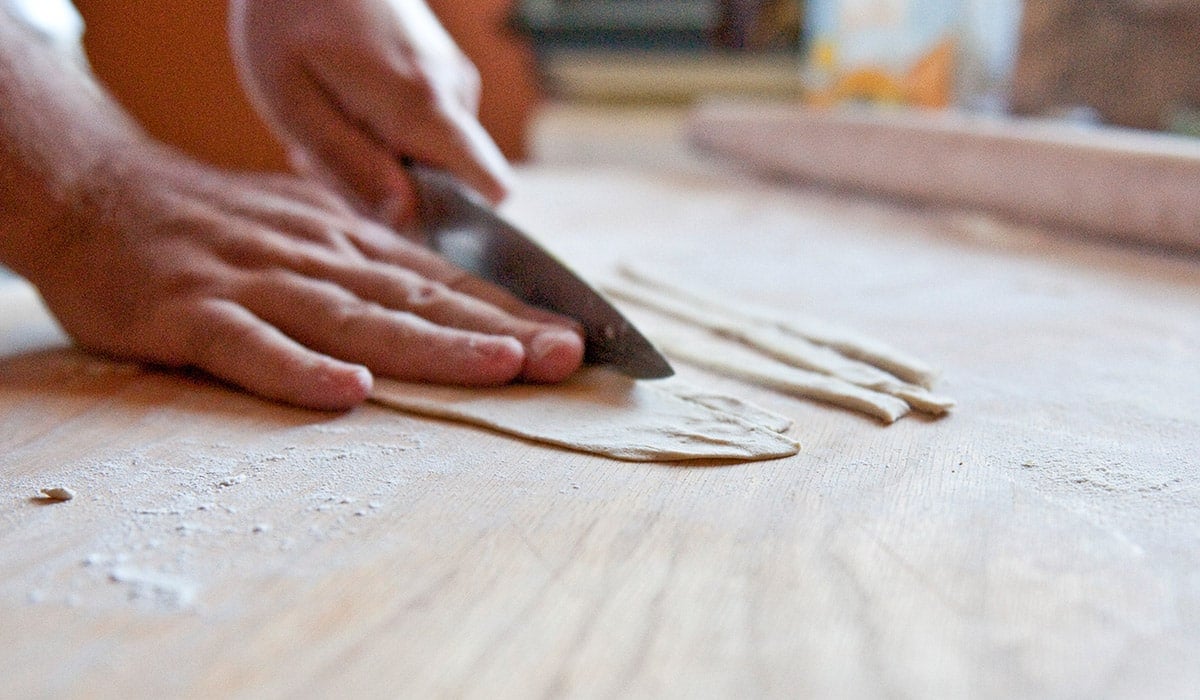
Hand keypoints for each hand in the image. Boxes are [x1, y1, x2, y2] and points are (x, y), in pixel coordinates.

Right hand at [30, 146, 581, 410]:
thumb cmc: (211, 224)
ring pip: (355, 318)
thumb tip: (446, 287)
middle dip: (499, 330)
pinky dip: (299, 370)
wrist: (94, 193)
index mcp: (346, 245)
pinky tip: (349, 390)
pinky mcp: (192, 314)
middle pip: (419, 300)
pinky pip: (250, 346)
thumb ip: (368, 261)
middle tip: (568, 356)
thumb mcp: (305, 225)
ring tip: (500, 366)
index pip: (444, 280)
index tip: (577, 339)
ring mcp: (256, 284)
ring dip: (432, 346)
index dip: (512, 310)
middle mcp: (316, 259)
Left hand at [229, 0, 510, 226]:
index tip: (396, 218)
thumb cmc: (285, 18)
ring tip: (328, 120)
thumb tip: (407, 222)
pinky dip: (386, 134)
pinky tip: (343, 104)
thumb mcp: (292, 103)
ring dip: (382, 161)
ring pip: (435, 157)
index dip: (458, 224)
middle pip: (454, 185)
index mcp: (425, 105)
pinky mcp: (443, 70)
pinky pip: (427, 129)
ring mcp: (454, 78)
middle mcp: (455, 92)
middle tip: (325, 158)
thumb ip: (352, 166)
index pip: (493, 190)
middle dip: (394, 192)